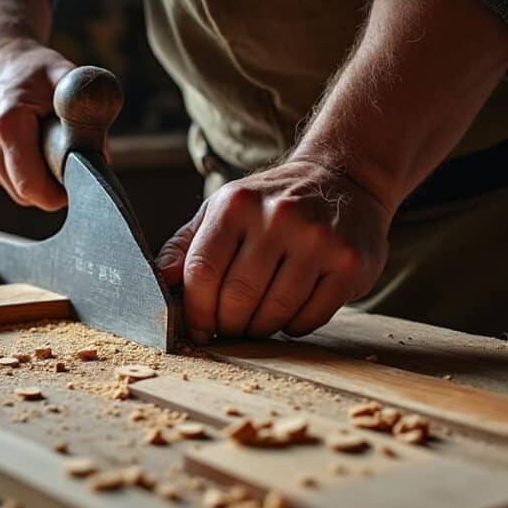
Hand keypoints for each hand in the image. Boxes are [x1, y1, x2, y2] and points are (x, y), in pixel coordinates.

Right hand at [0, 39, 74, 210]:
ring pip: (17, 191)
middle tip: (70, 163)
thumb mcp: (65, 76)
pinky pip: (9, 181)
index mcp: (7, 124)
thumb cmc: (34, 69)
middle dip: (52, 187)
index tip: (79, 178)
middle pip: (27, 193)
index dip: (60, 193)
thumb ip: (87, 111)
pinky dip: (26, 173)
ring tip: (49, 148)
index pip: (33, 187)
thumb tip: (100, 156)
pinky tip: (32, 147)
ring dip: (39, 181)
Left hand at [157, 159, 392, 343]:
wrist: (345, 178)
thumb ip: (186, 244)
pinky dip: (293, 327)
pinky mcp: (348, 264)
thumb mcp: (223, 209)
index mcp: (236, 204)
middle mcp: (278, 218)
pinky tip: (291, 311)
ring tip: (259, 321)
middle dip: (228, 325)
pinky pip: (309, 319)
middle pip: (236, 299)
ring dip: (260, 329)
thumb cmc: (272, 202)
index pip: (201, 272)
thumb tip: (159, 279)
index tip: (198, 328)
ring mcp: (317, 240)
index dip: (195, 311)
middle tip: (230, 328)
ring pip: (273, 315)